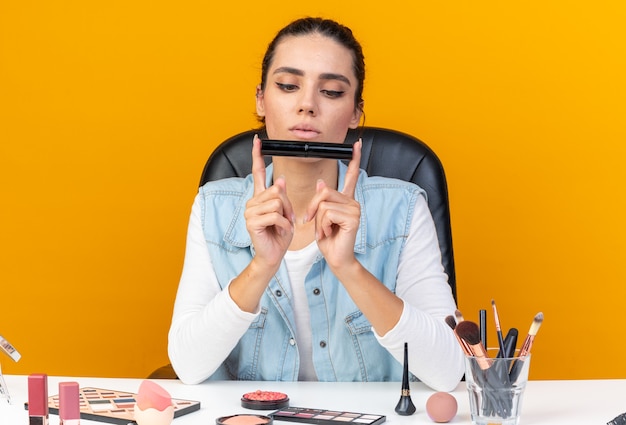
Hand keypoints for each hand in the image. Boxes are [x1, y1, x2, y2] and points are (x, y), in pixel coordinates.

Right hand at [244, 135, 294, 270]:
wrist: (273, 254)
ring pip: (277, 202)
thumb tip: (281, 179)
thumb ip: (282, 197)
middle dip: (288, 205)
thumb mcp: (286, 213)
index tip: (257, 141)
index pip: (258, 172)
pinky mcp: (252, 221)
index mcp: (260, 197)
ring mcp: (250, 211)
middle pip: (277, 190)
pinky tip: (279, 231)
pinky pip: (275, 215)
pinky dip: (283, 224)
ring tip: (281, 226)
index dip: (257, 155)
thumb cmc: (279, 235)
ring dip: (286, 216)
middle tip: (287, 219)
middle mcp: (252, 202)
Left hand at [305, 140, 361, 270]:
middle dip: (313, 208)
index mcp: (346, 200)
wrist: (336, 258)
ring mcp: (355, 209)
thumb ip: (321, 200)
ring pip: (323, 204)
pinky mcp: (353, 218)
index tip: (357, 144)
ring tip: (325, 230)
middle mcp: (353, 202)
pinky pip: (327, 213)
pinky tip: (329, 233)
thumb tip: (321, 182)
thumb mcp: (319, 217)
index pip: (351, 175)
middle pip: (324, 191)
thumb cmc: (329, 239)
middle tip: (312, 222)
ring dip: (318, 220)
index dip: (354, 159)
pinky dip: (322, 225)